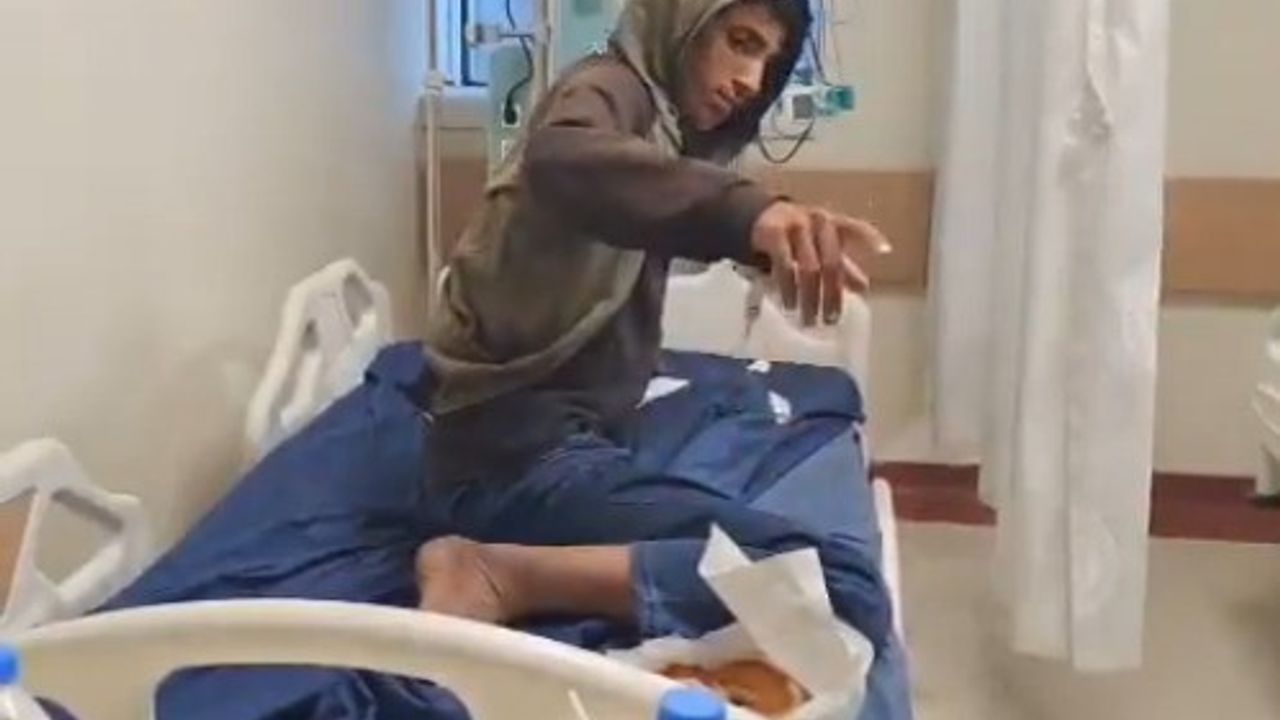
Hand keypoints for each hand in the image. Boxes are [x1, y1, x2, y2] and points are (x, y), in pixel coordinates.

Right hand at [750, 202, 891, 325]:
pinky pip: (784, 266)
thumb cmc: (799, 237)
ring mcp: (796, 225)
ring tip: (809, 320)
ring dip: (809, 297)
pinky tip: (789, 305)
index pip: (855, 228)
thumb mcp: (821, 248)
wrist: (760, 218)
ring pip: (809, 268)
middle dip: (831, 295)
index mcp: (834, 223)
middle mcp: (818, 221)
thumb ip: (842, 267)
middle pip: (831, 262)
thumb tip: (864, 287)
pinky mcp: (774, 233)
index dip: (870, 238)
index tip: (885, 251)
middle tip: (830, 320)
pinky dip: (788, 288)